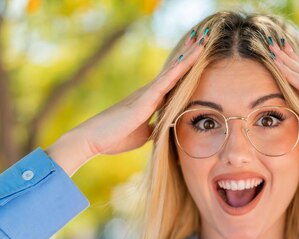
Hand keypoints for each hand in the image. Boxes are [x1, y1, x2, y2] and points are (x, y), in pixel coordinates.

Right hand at [60, 31, 209, 157]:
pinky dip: (177, 71)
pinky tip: (188, 61)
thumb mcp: (143, 135)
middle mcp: (149, 93)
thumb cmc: (115, 137)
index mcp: (150, 101)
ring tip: (202, 42)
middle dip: (189, 56)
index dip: (186, 69)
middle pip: (174, 71)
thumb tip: (164, 128)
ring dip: (187, 58)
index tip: (199, 55)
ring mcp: (147, 95)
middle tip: (204, 38)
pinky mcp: (144, 101)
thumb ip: (154, 128)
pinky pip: (164, 83)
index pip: (173, 82)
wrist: (94, 139)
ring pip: (172, 72)